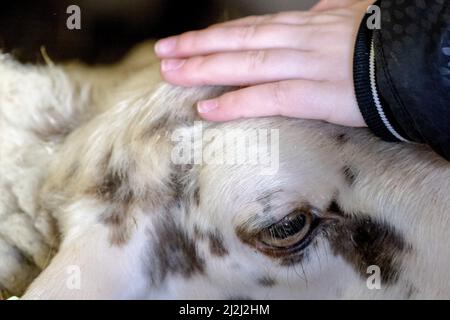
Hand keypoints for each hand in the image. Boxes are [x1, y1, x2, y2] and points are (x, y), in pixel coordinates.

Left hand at [155, 0, 372, 126]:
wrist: (421, 59)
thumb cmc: (389, 42)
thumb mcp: (356, 16)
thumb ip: (328, 16)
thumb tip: (314, 12)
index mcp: (308, 24)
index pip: (252, 28)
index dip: (217, 35)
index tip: (190, 41)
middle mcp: (300, 39)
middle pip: (239, 40)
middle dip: (197, 47)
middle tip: (164, 53)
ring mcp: (305, 64)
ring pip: (245, 63)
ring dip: (204, 68)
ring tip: (171, 73)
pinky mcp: (315, 94)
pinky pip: (267, 97)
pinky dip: (235, 102)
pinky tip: (206, 107)